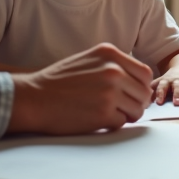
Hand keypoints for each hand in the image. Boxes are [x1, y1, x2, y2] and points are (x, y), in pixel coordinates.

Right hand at [8, 43, 153, 134]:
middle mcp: (113, 71)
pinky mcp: (103, 113)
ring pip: (137, 109)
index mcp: (110, 54)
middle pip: (144, 92)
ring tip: (111, 114)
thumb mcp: (89, 60)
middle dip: (137, 103)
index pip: (144, 73)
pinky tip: (98, 119)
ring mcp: (109, 92)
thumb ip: (114, 65)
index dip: (141, 86)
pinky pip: (122, 122)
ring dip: (127, 115)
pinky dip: (113, 123)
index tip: (133, 94)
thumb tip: (139, 81)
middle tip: (124, 109)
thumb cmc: (59, 81)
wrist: (33, 97)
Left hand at [152, 70, 178, 105]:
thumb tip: (143, 104)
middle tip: (177, 103)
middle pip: (177, 86)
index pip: (162, 86)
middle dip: (177, 94)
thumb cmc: (168, 82)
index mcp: (166, 80)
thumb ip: (152, 92)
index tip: (159, 103)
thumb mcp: (159, 83)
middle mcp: (177, 80)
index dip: (160, 94)